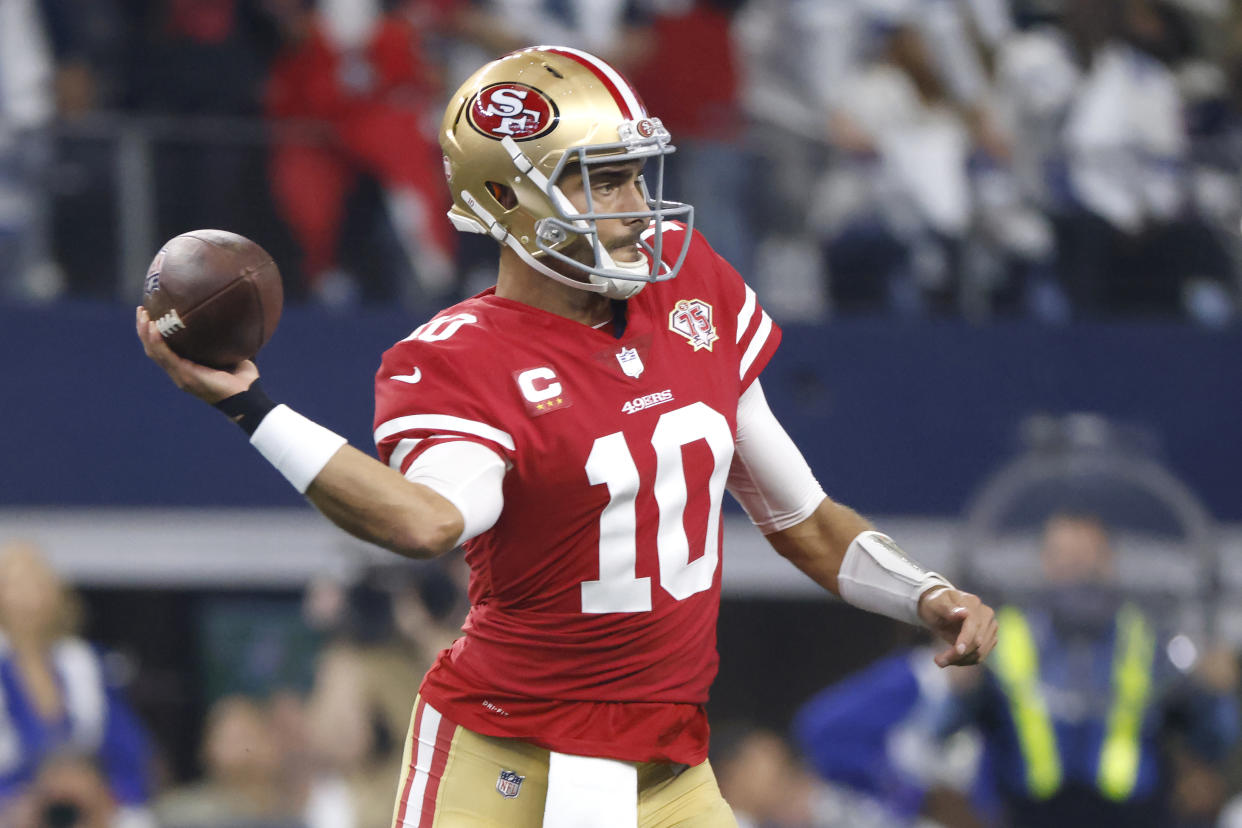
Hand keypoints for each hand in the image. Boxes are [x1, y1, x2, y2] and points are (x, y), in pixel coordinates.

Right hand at [136, 306, 257, 402]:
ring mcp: (180, 376)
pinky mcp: (185, 377)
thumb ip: (224, 339)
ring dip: (145, 333)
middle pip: (153, 349)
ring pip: (154, 352)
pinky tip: (153, 328)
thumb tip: (230, 315)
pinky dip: (157, 342)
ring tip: (143, 314)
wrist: (248, 398)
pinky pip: (166, 357)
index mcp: (186, 368)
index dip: (152, 334)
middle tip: (141, 310)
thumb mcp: (230, 353)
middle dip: (143, 329)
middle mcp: (179, 373)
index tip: (150, 314)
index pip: (162, 350)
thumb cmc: (243, 378)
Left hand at [918, 587, 996, 667]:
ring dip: (961, 660)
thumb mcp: (935, 604)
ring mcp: (990, 627)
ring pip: (980, 652)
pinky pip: (980, 656)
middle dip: (958, 654)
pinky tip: (951, 659)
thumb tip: (965, 613)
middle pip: (978, 641)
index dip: (966, 639)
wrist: (939, 609)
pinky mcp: (990, 639)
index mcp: (972, 602)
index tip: (956, 652)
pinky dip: (965, 661)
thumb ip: (948, 609)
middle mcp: (986, 614)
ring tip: (941, 661)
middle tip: (938, 661)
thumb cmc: (935, 604)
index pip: (973, 624)